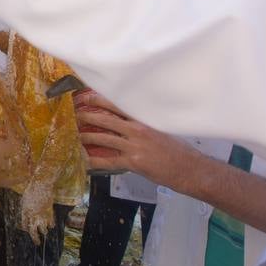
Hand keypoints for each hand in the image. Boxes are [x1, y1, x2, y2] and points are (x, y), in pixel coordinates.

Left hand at [18, 177, 56, 243]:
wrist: (41, 184)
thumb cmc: (31, 189)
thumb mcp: (24, 198)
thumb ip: (25, 207)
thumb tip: (26, 214)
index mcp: (25, 211)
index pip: (24, 225)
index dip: (26, 229)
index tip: (28, 231)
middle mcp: (32, 214)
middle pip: (33, 231)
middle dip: (35, 238)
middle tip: (37, 243)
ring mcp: (41, 213)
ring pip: (43, 228)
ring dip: (44, 231)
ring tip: (45, 233)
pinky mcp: (49, 211)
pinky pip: (51, 222)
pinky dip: (51, 225)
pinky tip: (51, 226)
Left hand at [72, 91, 196, 183]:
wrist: (190, 169)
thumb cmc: (178, 149)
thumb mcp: (162, 129)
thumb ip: (144, 123)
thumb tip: (127, 119)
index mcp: (144, 119)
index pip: (117, 104)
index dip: (99, 100)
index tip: (85, 97)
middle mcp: (137, 130)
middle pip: (105, 119)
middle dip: (87, 116)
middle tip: (74, 113)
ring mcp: (134, 146)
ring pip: (103, 138)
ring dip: (87, 136)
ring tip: (75, 134)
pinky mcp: (133, 162)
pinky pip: (108, 160)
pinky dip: (95, 160)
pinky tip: (85, 160)